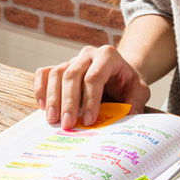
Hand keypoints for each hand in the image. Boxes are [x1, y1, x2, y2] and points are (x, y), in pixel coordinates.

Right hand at [33, 45, 151, 128]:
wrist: (119, 74)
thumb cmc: (127, 83)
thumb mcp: (139, 90)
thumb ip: (136, 102)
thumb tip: (128, 116)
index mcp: (108, 56)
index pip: (94, 77)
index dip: (90, 100)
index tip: (89, 120)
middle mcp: (88, 54)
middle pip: (72, 75)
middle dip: (68, 102)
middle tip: (67, 124)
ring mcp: (72, 60)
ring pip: (56, 74)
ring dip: (52, 98)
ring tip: (53, 119)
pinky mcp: (60, 67)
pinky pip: (44, 73)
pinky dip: (40, 89)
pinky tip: (43, 107)